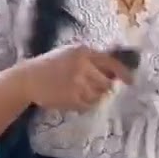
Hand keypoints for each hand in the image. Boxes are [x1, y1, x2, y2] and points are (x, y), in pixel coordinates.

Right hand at [20, 44, 134, 111]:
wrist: (28, 79)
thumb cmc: (49, 65)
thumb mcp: (70, 53)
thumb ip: (90, 58)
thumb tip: (114, 70)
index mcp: (83, 52)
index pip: (111, 63)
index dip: (124, 73)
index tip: (130, 81)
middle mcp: (83, 66)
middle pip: (107, 83)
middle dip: (103, 87)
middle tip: (93, 87)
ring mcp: (78, 83)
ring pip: (98, 95)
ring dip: (93, 96)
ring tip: (80, 92)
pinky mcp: (72, 98)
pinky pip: (88, 105)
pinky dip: (85, 105)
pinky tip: (74, 99)